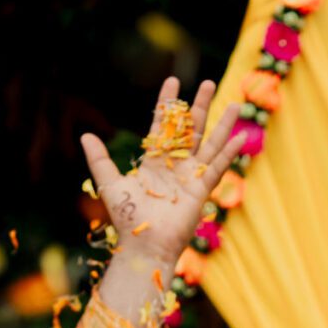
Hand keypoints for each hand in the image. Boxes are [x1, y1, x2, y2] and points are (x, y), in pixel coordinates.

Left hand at [86, 74, 241, 307]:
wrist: (144, 245)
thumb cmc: (127, 219)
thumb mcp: (109, 183)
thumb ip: (99, 159)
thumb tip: (86, 135)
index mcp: (155, 160)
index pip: (164, 125)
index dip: (168, 104)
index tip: (173, 81)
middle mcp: (176, 165)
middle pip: (191, 128)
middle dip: (199, 106)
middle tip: (207, 82)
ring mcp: (191, 177)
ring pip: (210, 143)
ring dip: (222, 124)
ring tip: (235, 103)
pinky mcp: (201, 190)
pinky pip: (217, 167)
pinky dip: (229, 153)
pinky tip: (240, 137)